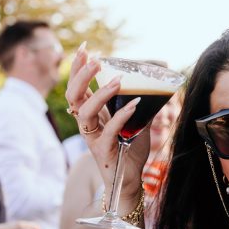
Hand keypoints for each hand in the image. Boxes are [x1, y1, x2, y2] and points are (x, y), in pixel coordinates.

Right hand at [65, 45, 149, 199]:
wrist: (131, 180)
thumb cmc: (130, 151)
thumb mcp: (135, 123)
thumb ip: (139, 106)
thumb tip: (155, 87)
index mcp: (91, 115)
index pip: (78, 87)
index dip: (78, 68)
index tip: (85, 48)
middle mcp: (87, 125)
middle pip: (73, 96)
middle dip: (81, 75)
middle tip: (96, 61)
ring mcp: (94, 138)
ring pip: (85, 112)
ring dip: (100, 94)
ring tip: (117, 81)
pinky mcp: (105, 150)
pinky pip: (110, 130)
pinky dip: (122, 115)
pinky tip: (134, 104)